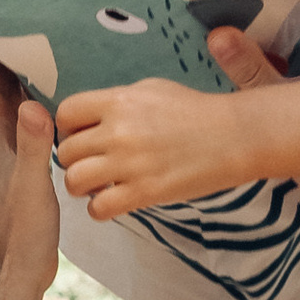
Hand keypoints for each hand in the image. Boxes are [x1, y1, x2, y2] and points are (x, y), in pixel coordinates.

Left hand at [0, 48, 60, 299]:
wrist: (13, 271)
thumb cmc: (19, 232)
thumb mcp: (32, 186)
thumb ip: (32, 145)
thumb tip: (35, 104)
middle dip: (12, 39)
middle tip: (41, 6)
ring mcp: (2, 140)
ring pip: (11, 89)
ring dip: (27, 64)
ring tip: (55, 33)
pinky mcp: (18, 153)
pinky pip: (25, 109)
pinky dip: (39, 90)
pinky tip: (64, 85)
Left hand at [53, 76, 250, 219]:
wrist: (234, 136)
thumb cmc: (196, 111)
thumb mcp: (153, 89)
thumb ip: (118, 101)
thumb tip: (91, 114)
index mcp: (118, 101)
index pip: (66, 114)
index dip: (68, 128)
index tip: (81, 136)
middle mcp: (118, 131)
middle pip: (67, 151)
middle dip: (75, 160)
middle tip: (93, 165)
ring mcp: (130, 163)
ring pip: (74, 181)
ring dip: (82, 186)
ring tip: (99, 185)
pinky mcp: (144, 192)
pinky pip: (99, 208)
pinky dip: (100, 210)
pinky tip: (114, 202)